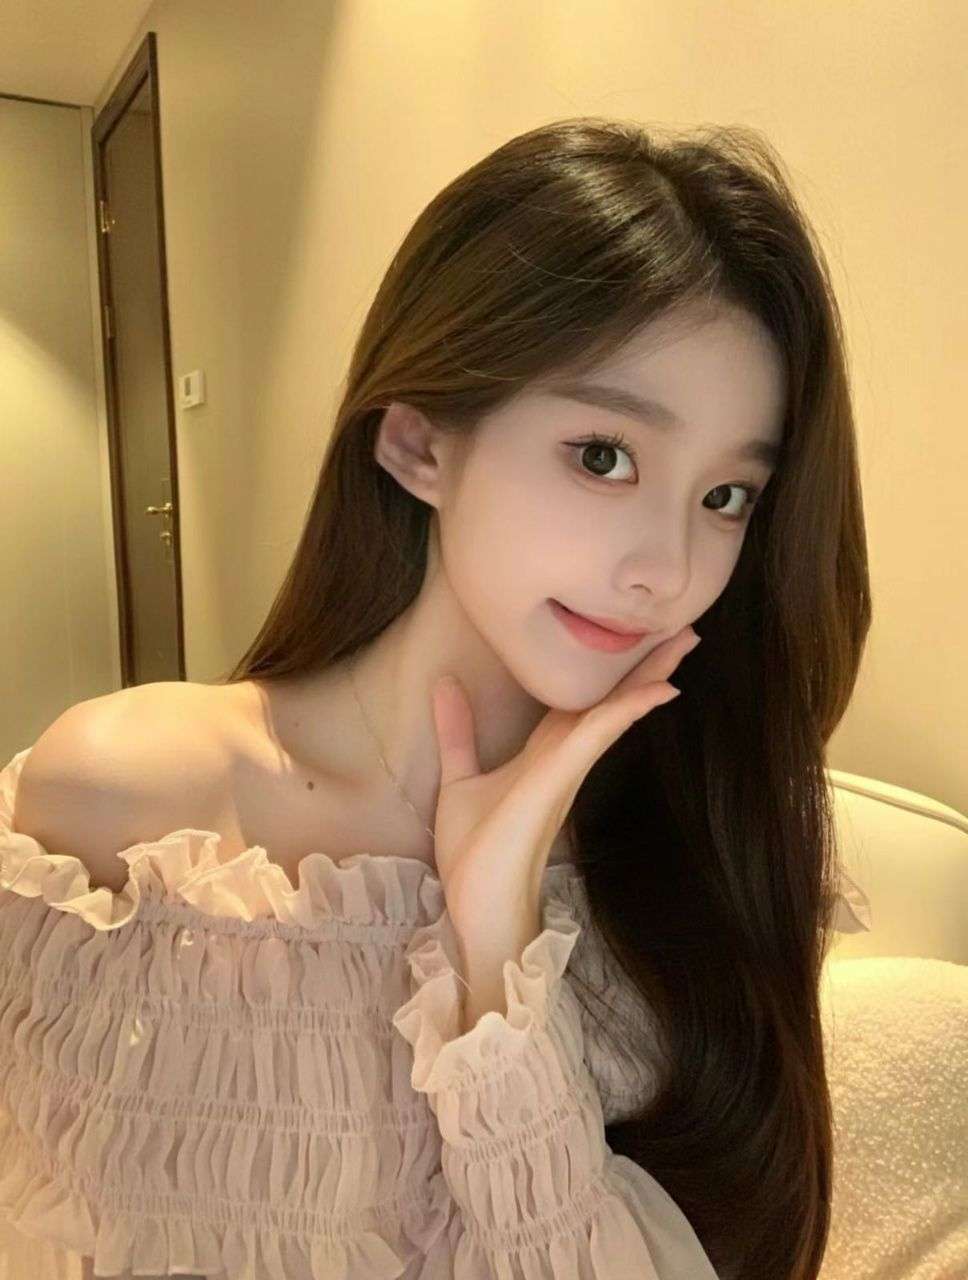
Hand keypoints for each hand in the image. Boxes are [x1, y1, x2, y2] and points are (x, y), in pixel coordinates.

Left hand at [429, 624, 701, 946]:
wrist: (479, 911)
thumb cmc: (475, 856)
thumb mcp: (459, 780)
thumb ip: (458, 733)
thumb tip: (444, 683)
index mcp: (547, 754)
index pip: (586, 701)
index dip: (614, 670)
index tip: (640, 638)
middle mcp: (565, 758)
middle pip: (612, 700)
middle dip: (647, 665)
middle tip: (685, 628)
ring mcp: (566, 769)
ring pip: (615, 711)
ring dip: (650, 675)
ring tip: (685, 641)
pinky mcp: (557, 781)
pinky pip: (598, 736)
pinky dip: (626, 710)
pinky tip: (657, 690)